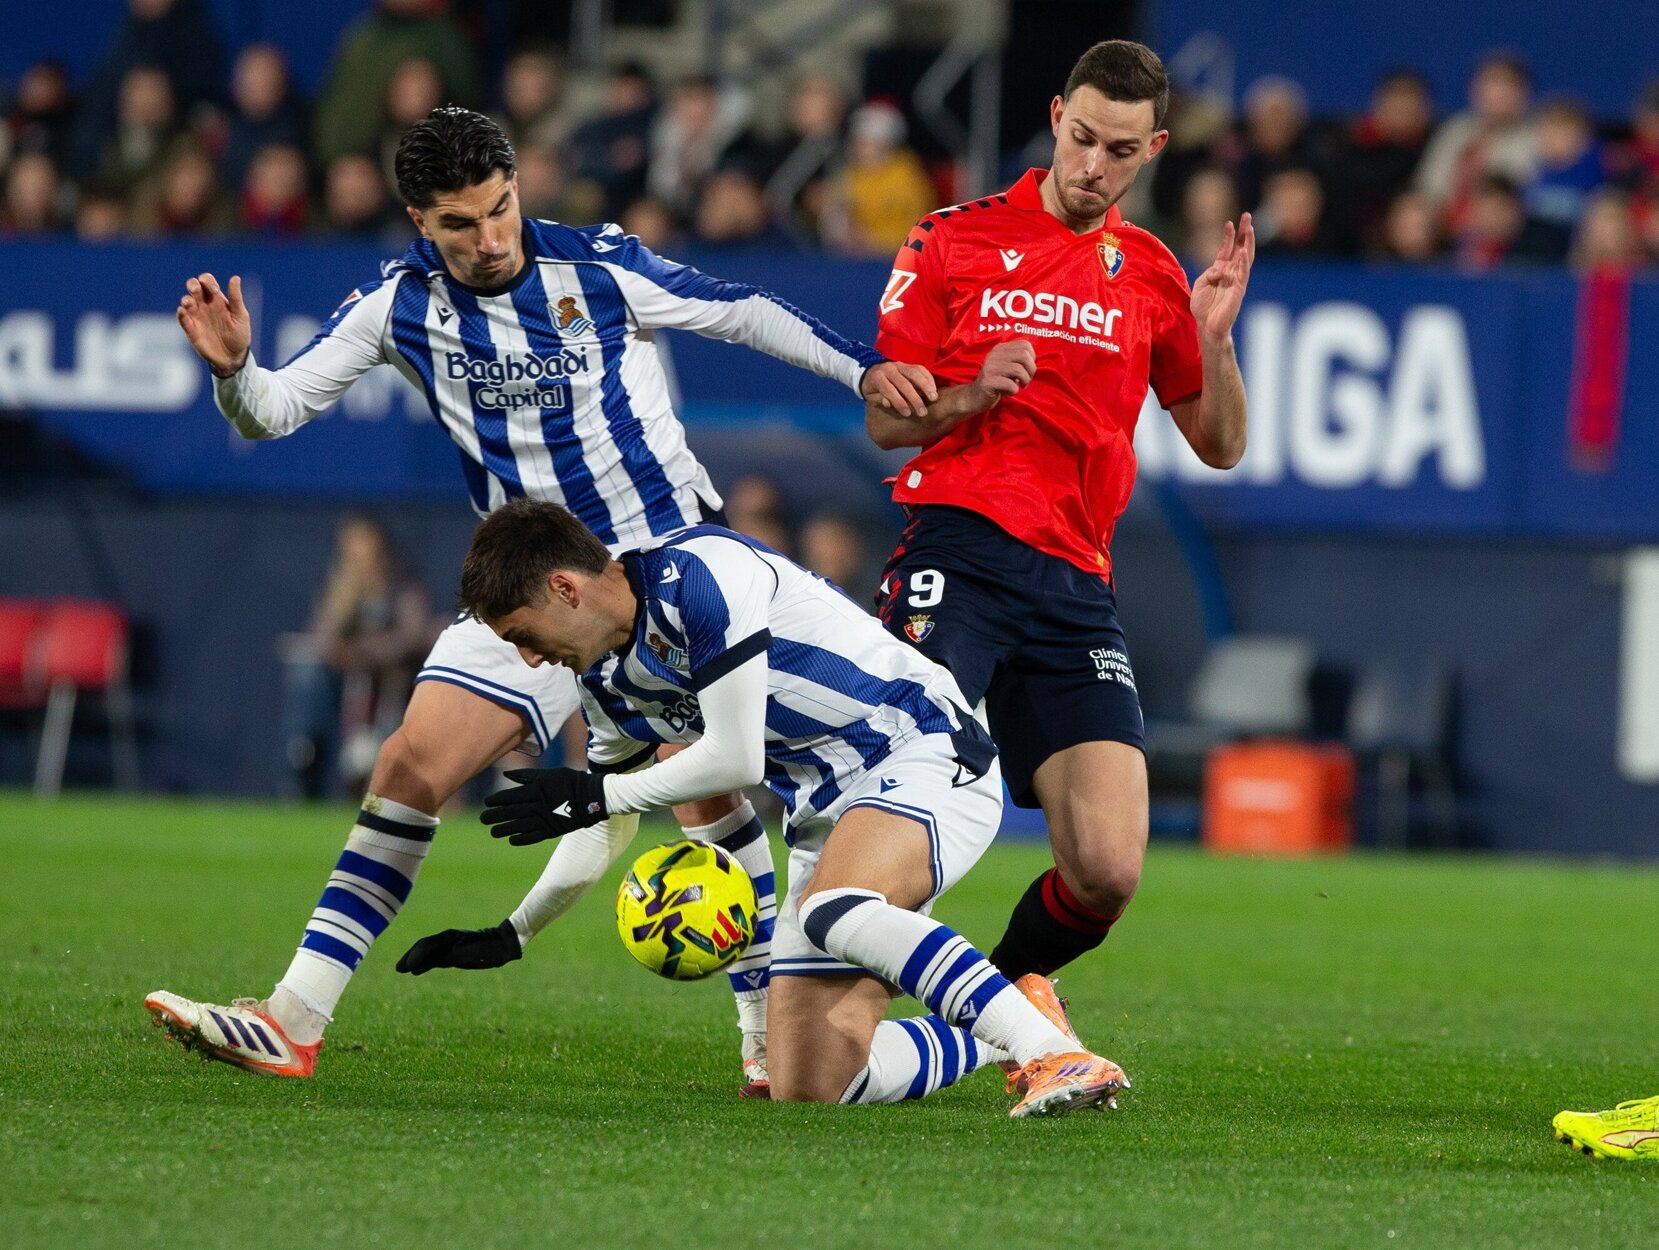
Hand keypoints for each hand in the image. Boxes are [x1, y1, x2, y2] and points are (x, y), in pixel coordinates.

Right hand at [176, 272, 251, 376]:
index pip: (207, 282)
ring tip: (189, 304)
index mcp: (217, 299)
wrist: (233, 357)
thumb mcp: (240, 316)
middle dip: (192, 284)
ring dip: (186, 299)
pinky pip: (182, 318)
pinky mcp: (191, 329)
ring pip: (185, 301)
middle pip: (193, 287)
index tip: (215, 291)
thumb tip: (235, 277)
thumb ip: (236, 298)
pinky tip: (183, 311)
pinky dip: (180, 314)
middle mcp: (205, 305)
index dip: (208, 281)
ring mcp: (196, 316)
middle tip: (197, 290)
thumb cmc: (239, 335)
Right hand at [396, 919, 521, 974]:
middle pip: (423, 947)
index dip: (415, 956)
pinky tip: (418, 970)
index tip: (405, 968)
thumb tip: (443, 960)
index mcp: (450, 937)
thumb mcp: (474, 952)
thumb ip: (456, 955)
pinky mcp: (454, 952)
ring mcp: (450, 946)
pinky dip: (425, 963)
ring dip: (415, 960)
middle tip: (398, 969)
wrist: (503, 943)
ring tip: (403, 969)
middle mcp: (447, 940)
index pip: (427, 945)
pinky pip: (435, 957)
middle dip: (410, 957)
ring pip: (428, 953)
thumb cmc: (490, 948)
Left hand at [482, 766, 608, 844]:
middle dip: (494, 816)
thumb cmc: (568, 781)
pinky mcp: (551, 830)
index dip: (495, 801)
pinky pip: (532, 837)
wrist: (591, 797)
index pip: (509, 797)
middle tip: (483, 818)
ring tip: (493, 832)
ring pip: (518, 827)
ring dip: (503, 830)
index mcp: (535, 790)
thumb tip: (505, 774)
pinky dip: (521, 839)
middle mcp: (537, 806)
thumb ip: (525, 775)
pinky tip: (511, 839)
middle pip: (510, 813)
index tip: (486, 803)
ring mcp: (544, 819)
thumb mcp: (547, 773)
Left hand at [860, 360, 937, 416]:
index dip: (898, 402)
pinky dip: (928, 378)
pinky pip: (920, 369)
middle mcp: (889, 369)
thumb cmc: (873, 389)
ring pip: (914, 373)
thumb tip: (889, 404)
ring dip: (926, 386)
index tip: (907, 414)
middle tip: (923, 412)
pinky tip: (934, 389)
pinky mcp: (908, 364)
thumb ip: (879, 400)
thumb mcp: (871, 396)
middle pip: (904, 382)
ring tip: (934, 398)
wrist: (872, 371)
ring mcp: (900, 365)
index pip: (889, 390)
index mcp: (877, 377)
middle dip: (915, 398)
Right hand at [968, 339, 1035, 409]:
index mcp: (1000, 348)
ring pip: (1019, 369)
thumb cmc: (997, 383)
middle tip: (1026, 380)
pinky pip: (1011, 384)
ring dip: (1025, 380)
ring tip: (1021, 386)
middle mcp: (995, 355)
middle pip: (1024, 355)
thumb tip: (1033, 360)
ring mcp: (990, 367)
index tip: (1027, 369)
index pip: (1025, 345)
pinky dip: (1014, 390)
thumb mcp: (1008, 367)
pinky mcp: (988, 381)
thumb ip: (1019, 360)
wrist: (976, 397)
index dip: (1032, 358)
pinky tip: (1009, 391)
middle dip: (1031, 370)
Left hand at [1190, 213, 1254, 341]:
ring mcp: (1237, 280)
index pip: (1226, 249)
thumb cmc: (1203, 307)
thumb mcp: (1201, 284)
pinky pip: (1243, 274)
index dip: (1228, 236)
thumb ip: (1209, 273)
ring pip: (1245, 258)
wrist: (1207, 326)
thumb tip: (1219, 269)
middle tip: (1247, 216)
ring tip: (1249, 228)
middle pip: (1240, 248)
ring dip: (1248, 242)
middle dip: (1244, 232)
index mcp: (1221, 270)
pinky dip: (1243, 262)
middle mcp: (1231, 273)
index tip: (1229, 223)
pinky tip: (1244, 251)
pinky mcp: (1239, 290)